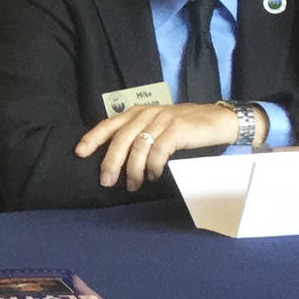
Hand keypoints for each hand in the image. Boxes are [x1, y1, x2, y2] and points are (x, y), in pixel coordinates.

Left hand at [73, 102, 240, 190]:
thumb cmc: (185, 127)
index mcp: (138, 112)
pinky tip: (153, 176)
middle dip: (111, 162)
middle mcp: (147, 114)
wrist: (218, 120)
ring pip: (138, 146)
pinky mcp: (177, 129)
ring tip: (133, 185)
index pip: (109, 124)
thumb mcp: (157, 126)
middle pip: (121, 139)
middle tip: (106, 181)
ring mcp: (162, 120)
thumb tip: (117, 160)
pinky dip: (153, 167)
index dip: (93, 138)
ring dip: (133, 170)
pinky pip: (159, 151)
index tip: (80, 152)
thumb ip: (138, 136)